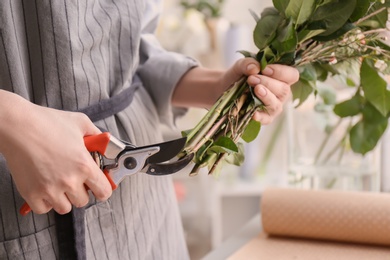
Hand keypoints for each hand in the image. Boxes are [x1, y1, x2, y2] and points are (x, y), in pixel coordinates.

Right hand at [0, 91, 111, 213]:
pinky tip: (45, 188)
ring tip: (59, 184)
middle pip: (83, 201)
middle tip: (75, 179)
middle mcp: (69, 181)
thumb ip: (96, 136)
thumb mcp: (81, 123)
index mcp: (84, 165)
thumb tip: (104, 144)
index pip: (104, 191)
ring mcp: (49, 190)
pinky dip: (45, 202)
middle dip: (81, 191)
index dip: (104, 189)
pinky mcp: (31, 194)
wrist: (17, 125)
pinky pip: (44, 209)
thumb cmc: (47, 122)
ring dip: (64, 199)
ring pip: (65, 208)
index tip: (100, 187)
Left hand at [220, 58, 298, 124]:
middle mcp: (280, 93)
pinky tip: (254, 113)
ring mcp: (274, 107)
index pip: (292, 75)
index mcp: (281, 78)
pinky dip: (260, 116)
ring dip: (266, 96)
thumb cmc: (238, 76)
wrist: (224, 89)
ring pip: (276, 104)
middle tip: (251, 79)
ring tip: (256, 90)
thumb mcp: (240, 67)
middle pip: (284, 90)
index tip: (264, 69)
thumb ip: (246, 64)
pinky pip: (266, 119)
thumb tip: (255, 68)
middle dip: (268, 83)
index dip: (281, 71)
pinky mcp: (265, 118)